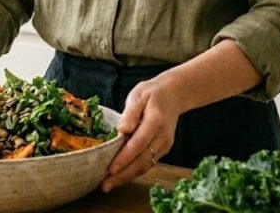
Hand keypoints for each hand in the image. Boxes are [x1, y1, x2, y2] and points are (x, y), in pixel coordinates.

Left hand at [101, 77, 183, 191]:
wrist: (174, 94)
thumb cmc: (152, 94)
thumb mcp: (139, 95)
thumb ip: (130, 113)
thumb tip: (122, 130)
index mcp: (156, 121)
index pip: (138, 144)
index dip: (124, 158)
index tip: (110, 169)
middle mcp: (163, 136)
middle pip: (142, 161)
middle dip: (123, 175)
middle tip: (104, 185)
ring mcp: (165, 145)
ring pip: (145, 166)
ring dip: (127, 177)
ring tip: (108, 184)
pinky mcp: (164, 149)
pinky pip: (148, 163)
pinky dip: (134, 172)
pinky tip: (120, 176)